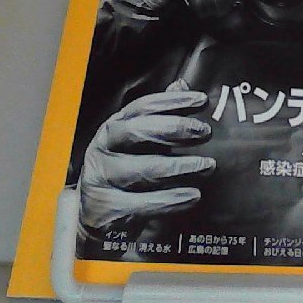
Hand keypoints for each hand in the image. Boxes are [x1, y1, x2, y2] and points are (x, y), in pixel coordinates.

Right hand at [78, 90, 215, 242]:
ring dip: (180, 166)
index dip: (172, 102)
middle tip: (204, 132)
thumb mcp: (138, 143)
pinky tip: (193, 195)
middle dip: (174, 129)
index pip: (141, 108)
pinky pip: (145, 202)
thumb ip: (159, 116)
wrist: (95, 217)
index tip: (200, 101)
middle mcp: (104, 148)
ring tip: (207, 165)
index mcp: (113, 128)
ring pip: (144, 168)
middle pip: (137, 131)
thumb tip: (181, 85)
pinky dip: (172, 199)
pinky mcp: (110, 208)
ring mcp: (104, 178)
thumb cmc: (124, 174)